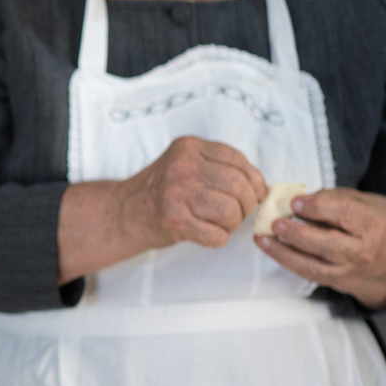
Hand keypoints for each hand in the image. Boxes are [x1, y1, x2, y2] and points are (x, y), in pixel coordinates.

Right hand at [116, 135, 266, 250]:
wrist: (123, 212)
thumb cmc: (162, 190)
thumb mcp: (184, 163)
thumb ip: (218, 166)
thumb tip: (262, 186)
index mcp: (188, 147)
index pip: (238, 160)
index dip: (255, 179)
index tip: (256, 192)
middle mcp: (182, 167)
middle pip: (239, 186)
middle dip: (247, 204)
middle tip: (238, 212)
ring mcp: (176, 194)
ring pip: (231, 211)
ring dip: (233, 223)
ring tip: (220, 223)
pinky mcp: (174, 221)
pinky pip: (217, 235)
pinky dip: (218, 238)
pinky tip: (206, 233)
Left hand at [260, 187, 385, 308]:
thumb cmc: (377, 222)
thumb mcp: (364, 202)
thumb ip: (333, 199)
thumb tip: (297, 199)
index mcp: (372, 223)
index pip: (345, 215)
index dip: (317, 208)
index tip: (295, 202)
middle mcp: (363, 250)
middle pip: (329, 245)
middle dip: (299, 235)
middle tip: (276, 223)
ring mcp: (350, 269)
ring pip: (315, 266)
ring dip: (284, 253)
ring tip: (262, 239)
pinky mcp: (339, 281)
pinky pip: (310, 274)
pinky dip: (287, 261)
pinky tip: (271, 248)